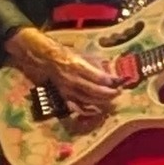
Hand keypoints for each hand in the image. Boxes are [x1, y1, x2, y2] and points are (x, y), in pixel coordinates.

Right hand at [10, 27, 125, 104]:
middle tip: (119, 93)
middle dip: (110, 94)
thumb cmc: (65, 54)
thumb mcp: (83, 54)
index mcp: (78, 67)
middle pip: (95, 91)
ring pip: (87, 100)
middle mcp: (73, 80)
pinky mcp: (62, 96)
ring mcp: (67, 90)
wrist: (42, 58)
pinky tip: (96, 110)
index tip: (122, 82)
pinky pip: (75, 107)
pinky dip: (87, 110)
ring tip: (112, 100)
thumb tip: (111, 74)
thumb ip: (97, 64)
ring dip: (102, 101)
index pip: (99, 78)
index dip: (112, 82)